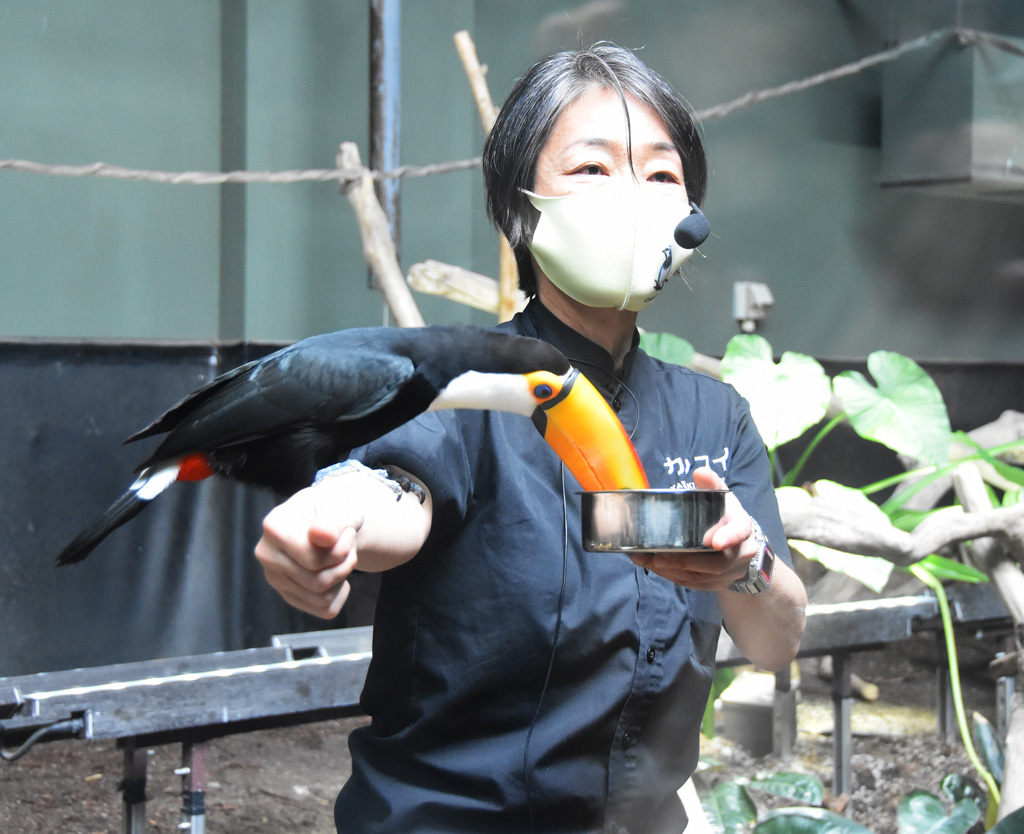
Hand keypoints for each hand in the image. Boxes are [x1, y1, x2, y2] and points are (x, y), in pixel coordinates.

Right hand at [255, 485, 361, 618]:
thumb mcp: (339, 506)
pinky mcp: (288, 595)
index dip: (343, 548)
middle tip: (349, 544)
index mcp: (274, 526)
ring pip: (322, 598)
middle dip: (346, 563)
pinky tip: (335, 571)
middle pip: (319, 581)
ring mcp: (275, 578)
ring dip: (343, 576)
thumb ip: (331, 520)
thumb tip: (321, 535)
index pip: (314, 559)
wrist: (331, 520)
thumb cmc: (334, 511)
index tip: (346, 531)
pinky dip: (340, 593)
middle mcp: (267, 554)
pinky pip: (325, 610)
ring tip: (341, 555)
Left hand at [629, 467, 756, 590]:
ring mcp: (728, 573)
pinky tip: (651, 565)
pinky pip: (692, 583)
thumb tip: (700, 472)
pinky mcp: (714, 584)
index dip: (730, 537)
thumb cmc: (725, 517)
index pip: (740, 531)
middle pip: (716, 564)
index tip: (715, 542)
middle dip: (685, 561)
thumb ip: (712, 484)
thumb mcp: (722, 497)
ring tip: (644, 559)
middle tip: (658, 557)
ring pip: (700, 577)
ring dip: (670, 569)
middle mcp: (738, 554)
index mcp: (742, 528)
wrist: (740, 546)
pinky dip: (670, 576)